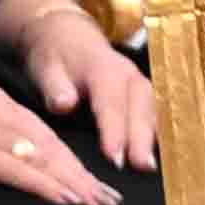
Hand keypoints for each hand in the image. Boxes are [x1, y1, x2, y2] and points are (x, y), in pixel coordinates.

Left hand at [2, 0, 162, 175]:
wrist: (67, 37)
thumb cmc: (55, 57)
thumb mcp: (45, 67)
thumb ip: (54, 87)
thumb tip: (64, 104)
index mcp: (103, 69)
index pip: (111, 102)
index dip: (114, 130)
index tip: (113, 156)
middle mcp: (128, 76)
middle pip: (140, 107)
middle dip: (142, 138)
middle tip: (141, 167)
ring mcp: (139, 85)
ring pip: (153, 111)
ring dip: (154, 138)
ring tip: (150, 167)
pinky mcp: (144, 96)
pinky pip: (155, 114)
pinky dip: (160, 134)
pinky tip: (159, 158)